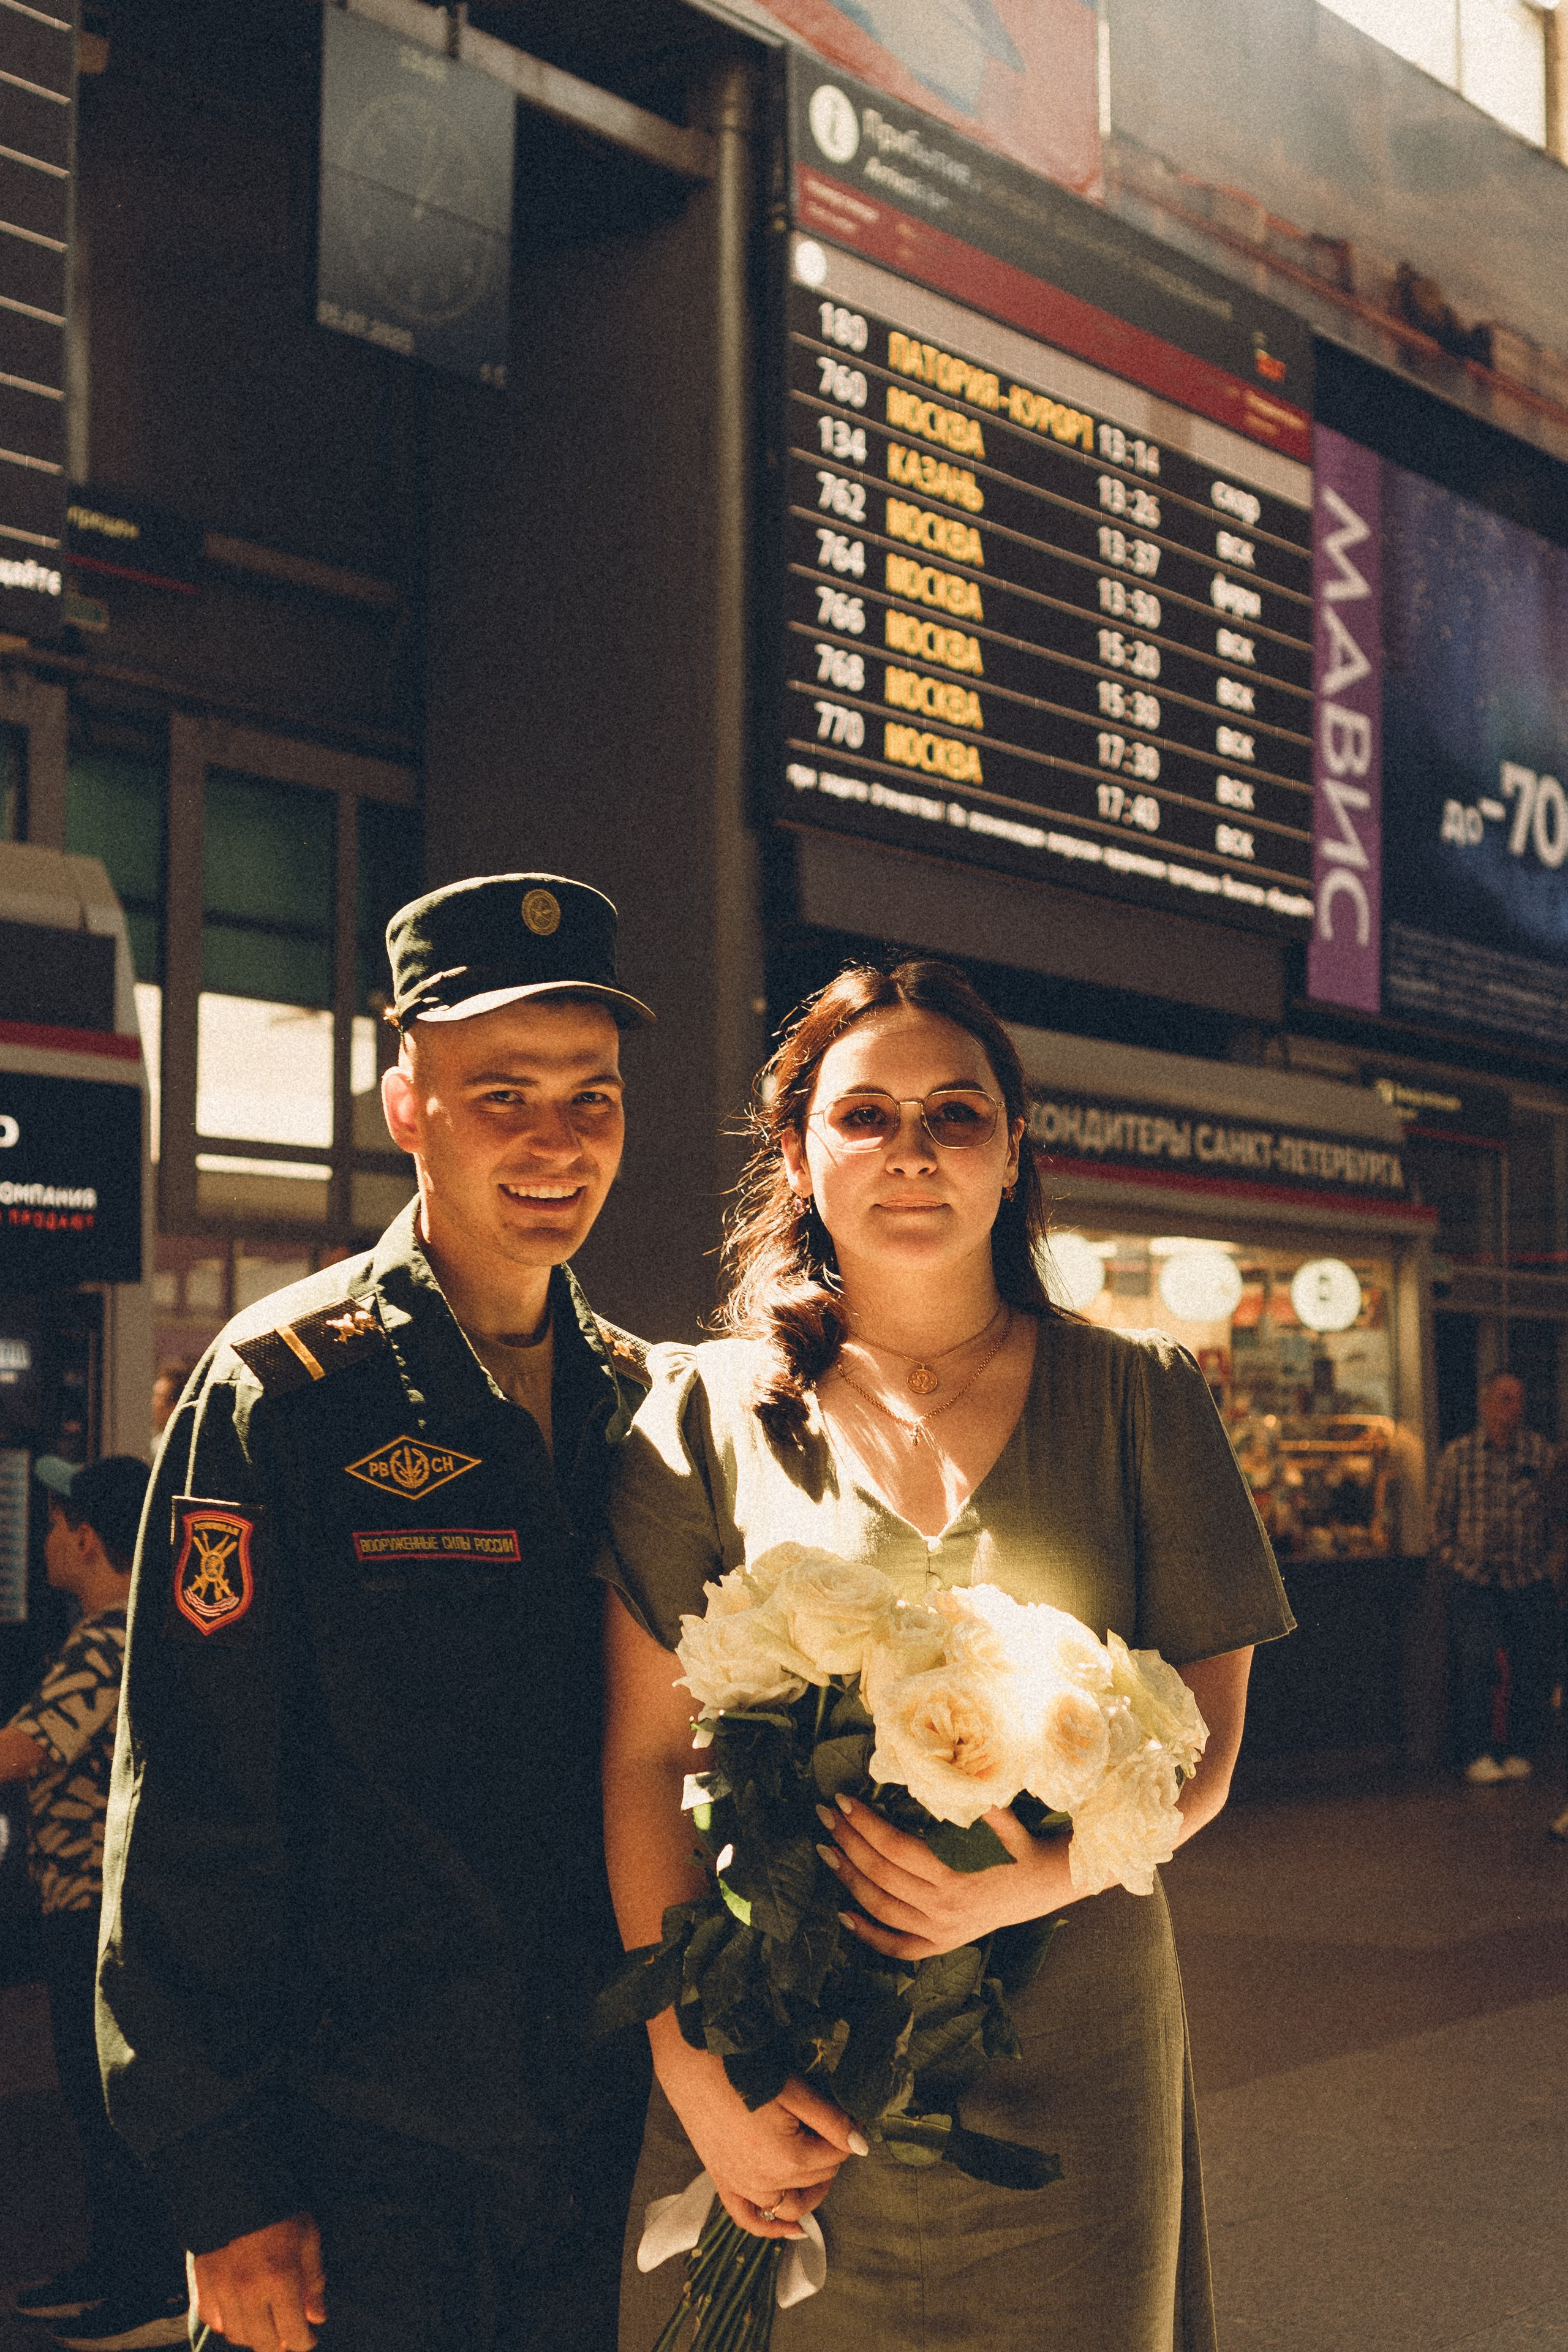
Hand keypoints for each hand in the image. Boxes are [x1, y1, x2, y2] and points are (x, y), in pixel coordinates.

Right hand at [188, 2215, 325, 2351]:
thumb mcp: (308, 2236)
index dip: (305, 2342)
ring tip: (266, 2323)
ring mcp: (223, 2289)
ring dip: (254, 2336)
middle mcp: (250, 2291)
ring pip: (237, 2335)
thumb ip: (313, 2279)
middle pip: (263, 2343)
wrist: (235, 2183)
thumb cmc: (278, 2209)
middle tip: (287, 2334)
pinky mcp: (203, 2282)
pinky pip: (213, 2320)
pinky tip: (240, 2312)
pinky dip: (227, 2323)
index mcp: (281, 2278)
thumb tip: (317, 2316)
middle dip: (280, 2344)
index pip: (293, 2334)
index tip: (309, 2338)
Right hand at [654, 2033, 866, 2240]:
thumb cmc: (743, 2069)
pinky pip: (749, 2218)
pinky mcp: (723, 2182)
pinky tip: (793, 2230)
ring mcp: (742, 2186)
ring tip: (822, 2167)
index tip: (852, 2116)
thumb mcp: (794, 2090)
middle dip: (830, 2154)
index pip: (836, 2155)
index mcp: (789, 2158)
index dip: (848, 2134)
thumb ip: (831, 2121)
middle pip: (817, 2177)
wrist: (691, 2063)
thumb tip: (862, 2145)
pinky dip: (772, 2228)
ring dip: (812, 2191)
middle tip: (833, 2126)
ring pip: (791, 2205)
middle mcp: (767, 2182)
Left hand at [818, 1793, 1074, 1961]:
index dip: (865, 1823)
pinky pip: (898, 1947)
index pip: (895, 1846)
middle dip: (847, 1842)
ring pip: (881, 1907)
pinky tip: (843, 1916)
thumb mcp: (1001, 1816)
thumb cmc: (1018, 1843)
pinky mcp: (941, 1943)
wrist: (1043, 1884)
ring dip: (848, 1879)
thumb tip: (941, 1770)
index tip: (843, 1800)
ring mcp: (941, 1930)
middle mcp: (943, 1907)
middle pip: (881, 1874)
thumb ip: (973, 1799)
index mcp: (955, 1874)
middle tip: (825, 1816)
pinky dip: (868, 1935)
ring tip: (825, 1851)